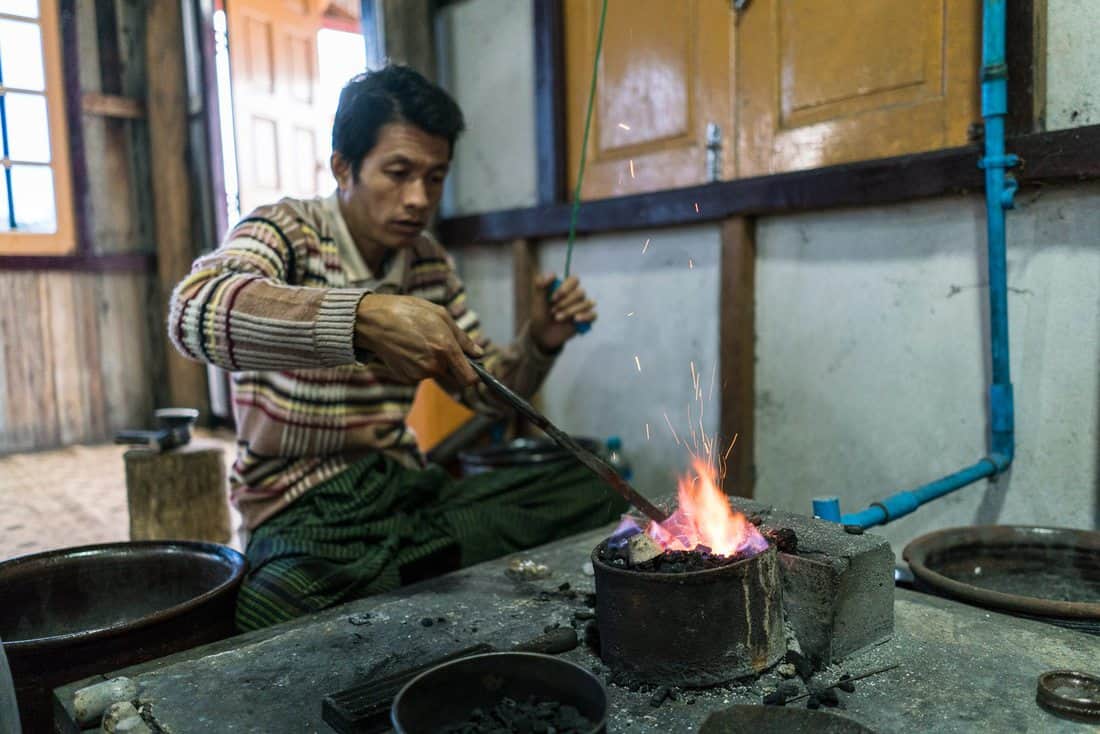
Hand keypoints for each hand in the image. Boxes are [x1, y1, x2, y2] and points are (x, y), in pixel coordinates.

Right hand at [354, 294, 482, 385]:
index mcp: (445, 349)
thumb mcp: (440, 315)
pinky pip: (420, 375)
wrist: (373, 321)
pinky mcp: (406, 378)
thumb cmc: (408, 312)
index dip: (474, 377)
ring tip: (419, 342)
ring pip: (436, 374)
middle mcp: (434, 365)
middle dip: (452, 367)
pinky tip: (409, 349)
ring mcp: (418, 374)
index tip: (473, 370)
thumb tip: (478, 353)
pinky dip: (419, 365)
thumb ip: (462, 338)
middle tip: (440, 347)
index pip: (469, 379)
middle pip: (453, 378)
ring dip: (434, 363)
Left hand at [531, 273, 596, 350]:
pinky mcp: (586, 320)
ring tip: (558, 318)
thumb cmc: (540, 315)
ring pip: (586, 303)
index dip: (565, 288)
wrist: (542, 334)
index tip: (552, 299)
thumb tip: (553, 274)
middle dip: (565, 303)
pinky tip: (575, 320)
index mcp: (566, 288)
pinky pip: (593, 315)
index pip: (574, 280)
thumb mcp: (537, 300)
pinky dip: (586, 316)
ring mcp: (582, 308)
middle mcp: (576, 296)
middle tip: (553, 311)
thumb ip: (541, 285)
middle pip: (580, 292)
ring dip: (570, 311)